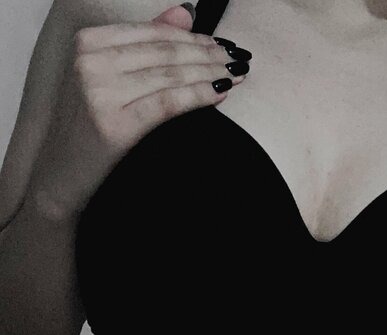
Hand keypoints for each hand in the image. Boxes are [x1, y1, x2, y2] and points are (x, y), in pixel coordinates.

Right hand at [28, 4, 250, 221]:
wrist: (61, 178)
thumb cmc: (88, 130)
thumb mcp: (110, 79)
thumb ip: (145, 44)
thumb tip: (184, 14)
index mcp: (88, 42)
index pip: (153, 33)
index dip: (192, 38)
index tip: (219, 45)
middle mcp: (91, 62)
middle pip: (165, 53)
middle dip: (207, 55)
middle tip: (236, 60)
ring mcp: (100, 93)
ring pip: (169, 75)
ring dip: (209, 73)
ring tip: (235, 76)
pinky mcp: (114, 125)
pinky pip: (167, 103)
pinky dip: (197, 95)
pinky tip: (220, 93)